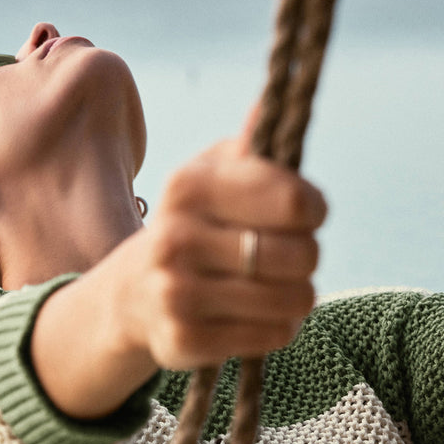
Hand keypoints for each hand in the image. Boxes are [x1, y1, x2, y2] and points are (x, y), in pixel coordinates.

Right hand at [122, 129, 326, 370]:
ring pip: (292, 299)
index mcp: (186, 187)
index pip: (292, 200)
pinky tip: (259, 317)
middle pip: (300, 254)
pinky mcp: (184, 342)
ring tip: (278, 288)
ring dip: (299, 296)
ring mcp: (176, 294)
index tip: (306, 214)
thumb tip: (271, 101)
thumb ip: (247, 150)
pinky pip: (271, 335)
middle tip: (289, 257)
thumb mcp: (209, 179)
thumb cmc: (190, 228)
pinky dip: (279, 328)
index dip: (313, 209)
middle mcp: (176, 239)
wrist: (130, 296)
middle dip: (307, 257)